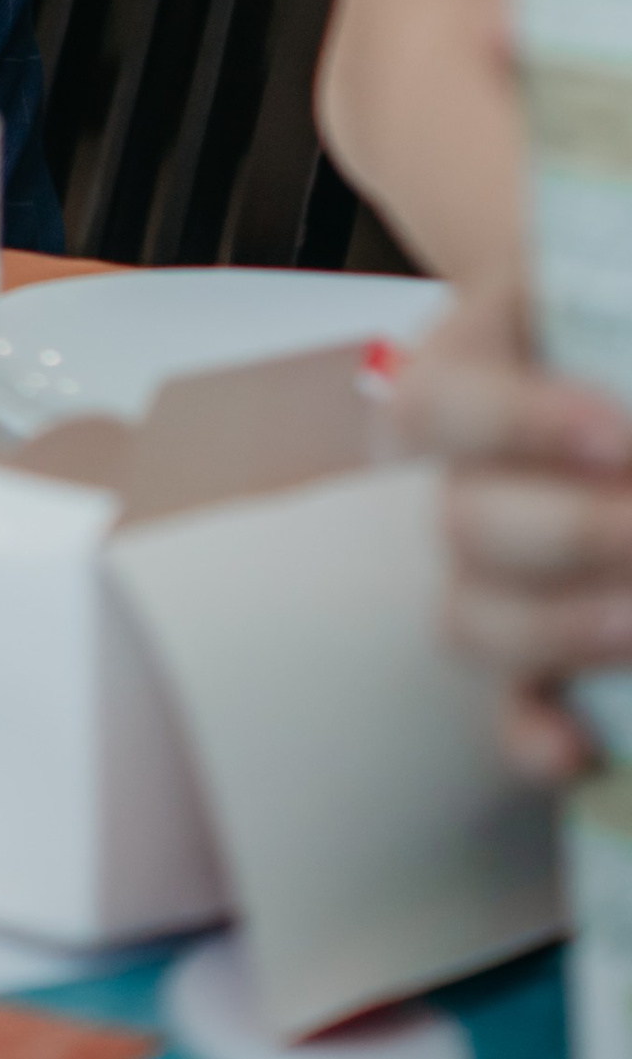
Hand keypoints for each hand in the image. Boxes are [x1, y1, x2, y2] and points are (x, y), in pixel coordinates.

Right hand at [395, 285, 631, 780]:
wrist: (612, 354)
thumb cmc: (612, 326)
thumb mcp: (609, 310)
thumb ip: (614, 330)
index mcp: (464, 373)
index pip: (444, 402)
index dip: (521, 420)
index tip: (620, 432)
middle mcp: (464, 479)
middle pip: (466, 525)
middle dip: (577, 535)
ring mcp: (494, 573)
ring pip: (476, 620)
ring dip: (566, 628)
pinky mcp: (536, 657)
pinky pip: (511, 713)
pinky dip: (538, 737)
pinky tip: (582, 747)